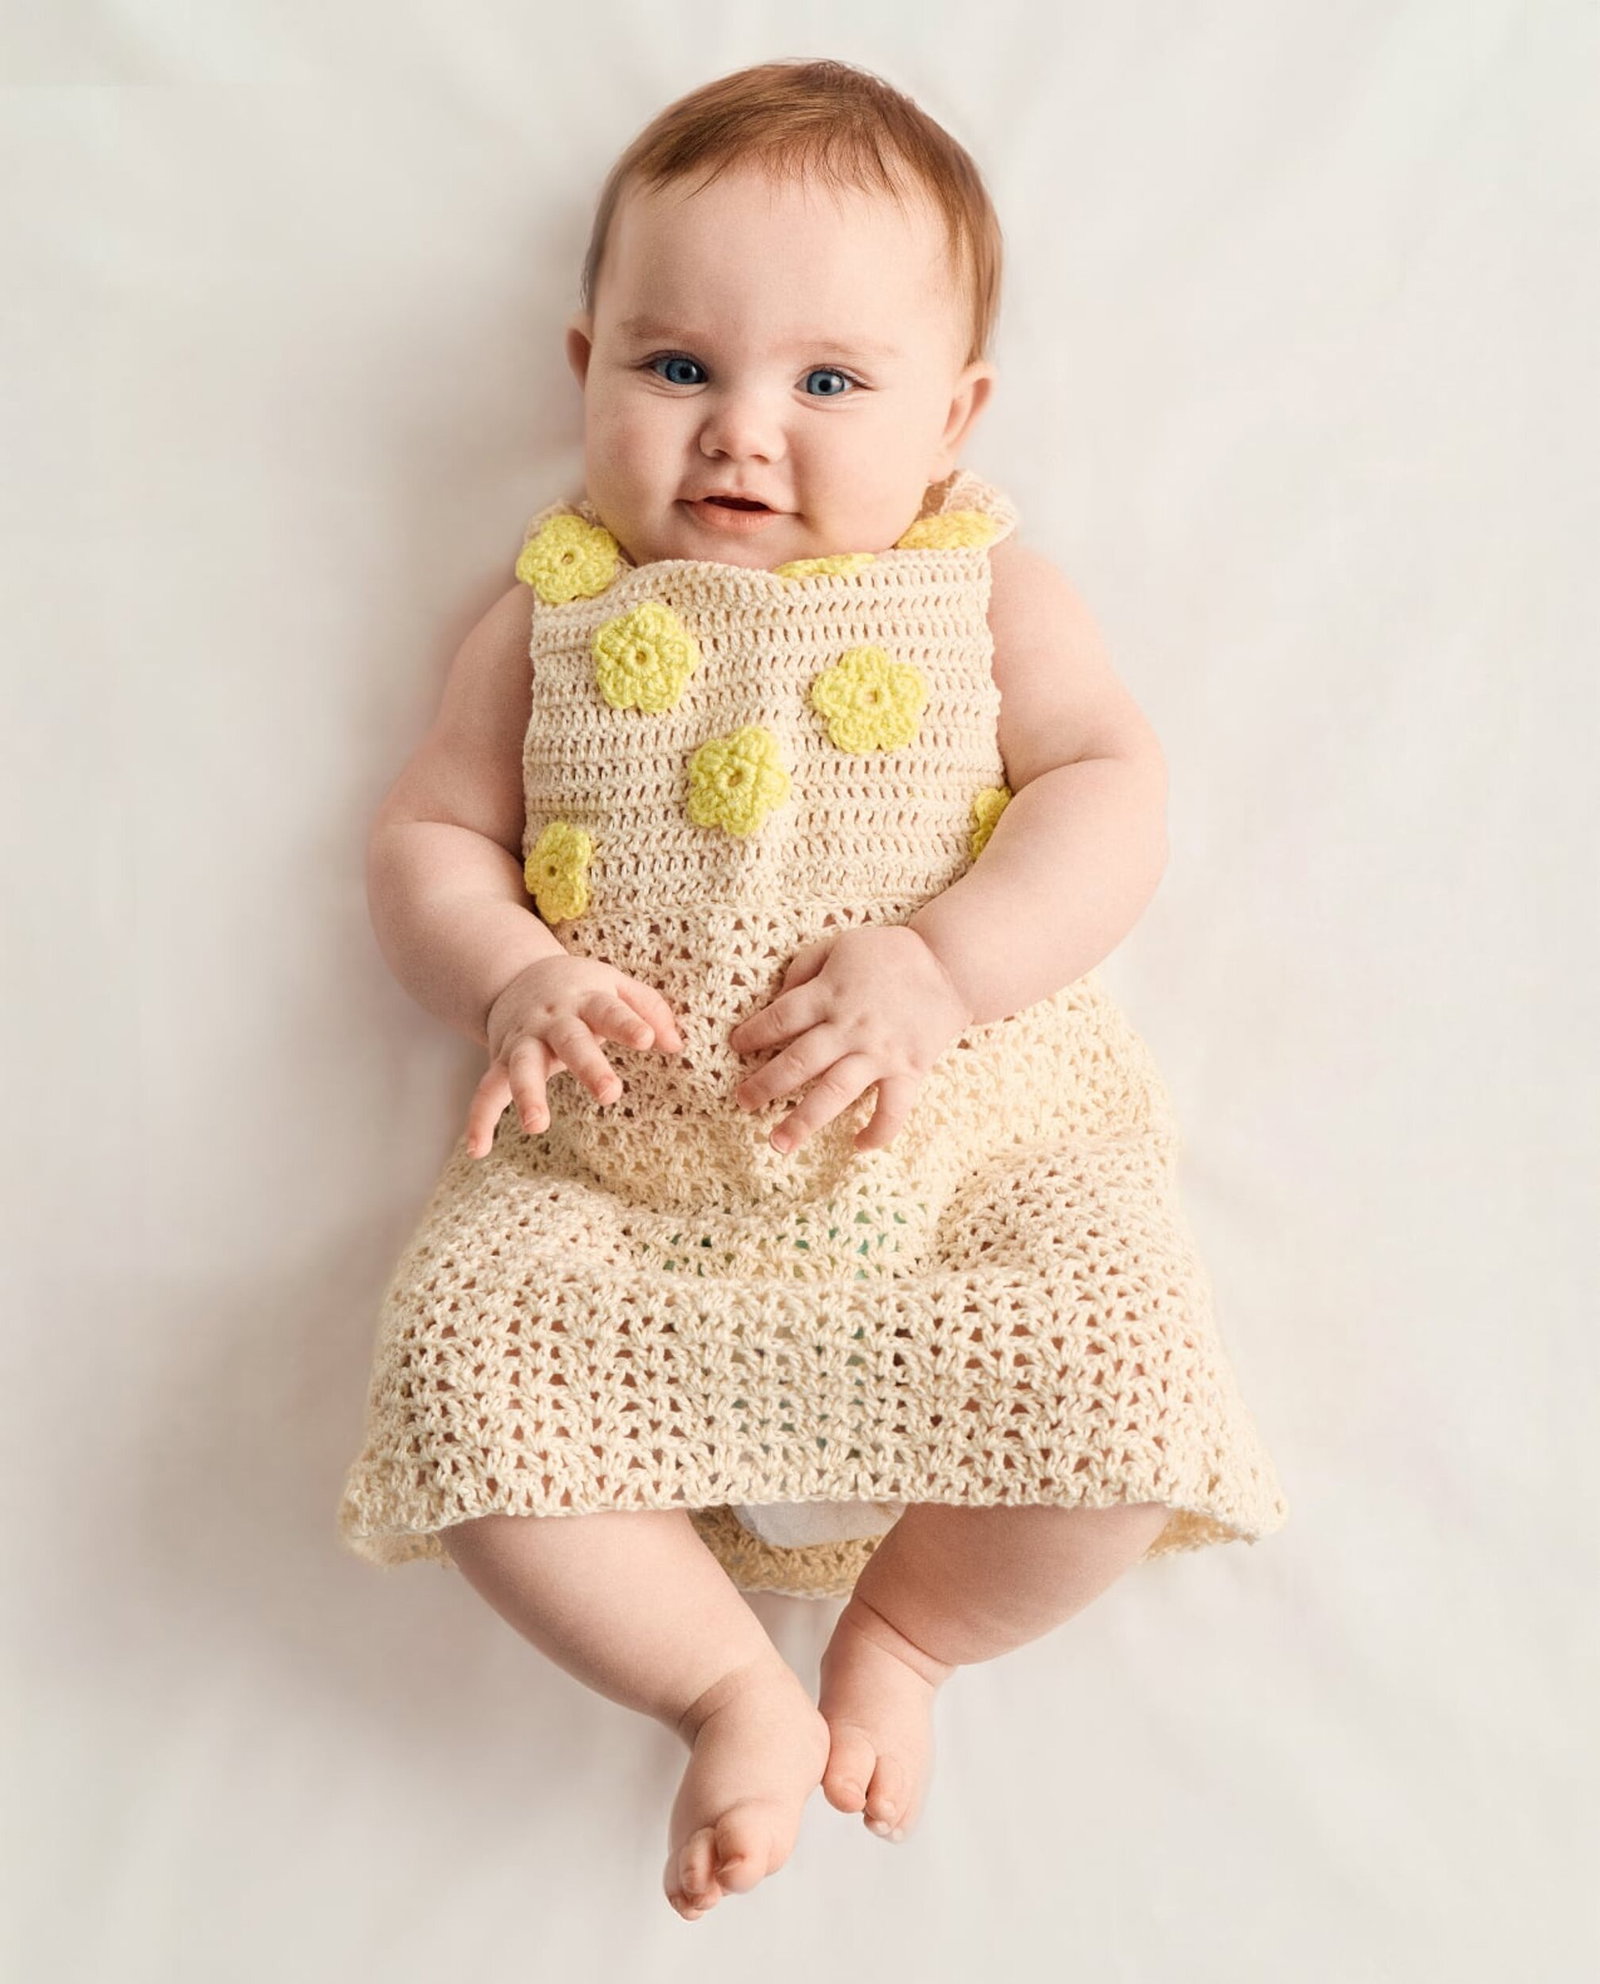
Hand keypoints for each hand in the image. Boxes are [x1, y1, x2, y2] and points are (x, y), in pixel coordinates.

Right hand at [464, 955, 683, 1158]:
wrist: (519, 976)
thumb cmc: (581, 989)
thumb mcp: (615, 985)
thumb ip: (649, 1010)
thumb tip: (676, 1045)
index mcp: (586, 999)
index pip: (609, 1011)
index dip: (628, 1024)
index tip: (648, 1041)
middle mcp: (553, 1019)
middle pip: (570, 1040)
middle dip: (588, 1066)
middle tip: (609, 1094)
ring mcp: (524, 1040)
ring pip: (522, 1066)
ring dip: (528, 1094)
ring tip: (536, 1125)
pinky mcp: (501, 1060)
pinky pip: (487, 1090)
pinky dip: (479, 1118)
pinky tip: (479, 1149)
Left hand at [727, 924, 973, 1155]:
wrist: (952, 966)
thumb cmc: (891, 953)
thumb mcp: (841, 944)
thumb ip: (805, 968)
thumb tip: (779, 1000)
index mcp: (829, 994)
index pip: (780, 1018)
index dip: (754, 1033)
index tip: (737, 1046)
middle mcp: (849, 1027)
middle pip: (798, 1062)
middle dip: (764, 1086)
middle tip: (742, 1103)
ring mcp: (879, 1053)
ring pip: (834, 1092)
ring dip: (803, 1120)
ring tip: (778, 1144)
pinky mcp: (908, 1071)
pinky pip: (892, 1109)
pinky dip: (877, 1131)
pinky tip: (858, 1146)